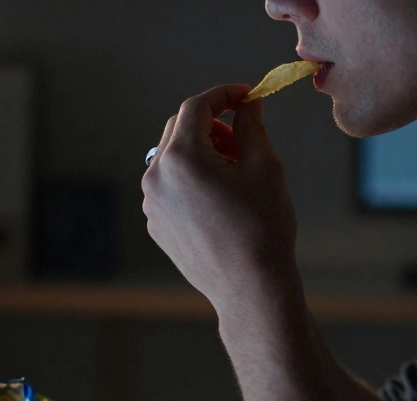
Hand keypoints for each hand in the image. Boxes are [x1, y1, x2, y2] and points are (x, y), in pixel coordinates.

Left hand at [141, 84, 297, 310]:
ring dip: (201, 153)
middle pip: (179, 129)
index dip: (223, 95)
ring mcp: (152, 203)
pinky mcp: (156, 224)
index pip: (196, 107)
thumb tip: (246, 105)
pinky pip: (170, 187)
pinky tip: (221, 199)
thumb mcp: (265, 167)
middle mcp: (156, 177)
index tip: (246, 96)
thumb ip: (250, 126)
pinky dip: (192, 180)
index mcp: (181, 157)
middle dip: (211, 125)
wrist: (249, 288)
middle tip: (243, 137)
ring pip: (173, 159)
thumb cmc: (262, 228)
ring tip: (235, 173)